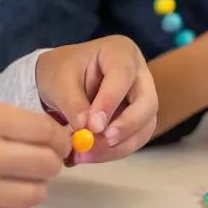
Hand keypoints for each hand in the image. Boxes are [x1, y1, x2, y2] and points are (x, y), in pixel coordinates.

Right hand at [0, 102, 69, 207]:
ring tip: (9, 180)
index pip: (48, 131)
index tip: (53, 143)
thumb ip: (11, 124)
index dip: (57, 138)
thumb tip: (55, 141)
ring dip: (31, 187)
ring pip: (37, 194)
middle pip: (48, 165)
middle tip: (33, 163)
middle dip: (47, 163)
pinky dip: (13, 207)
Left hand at [36, 35, 157, 163]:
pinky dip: (114, 151)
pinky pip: (135, 139)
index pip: (123, 75)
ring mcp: (141, 97)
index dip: (111, 101)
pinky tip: (90, 155)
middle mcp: (139, 73)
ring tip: (85, 154)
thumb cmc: (61, 72)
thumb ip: (74, 103)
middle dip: (126, 127)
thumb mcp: (60, 82)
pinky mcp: (137, 119)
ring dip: (118, 146)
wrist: (61, 80)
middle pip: (147, 103)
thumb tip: (87, 130)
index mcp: (120, 52)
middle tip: (102, 142)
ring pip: (144, 126)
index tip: (93, 125)